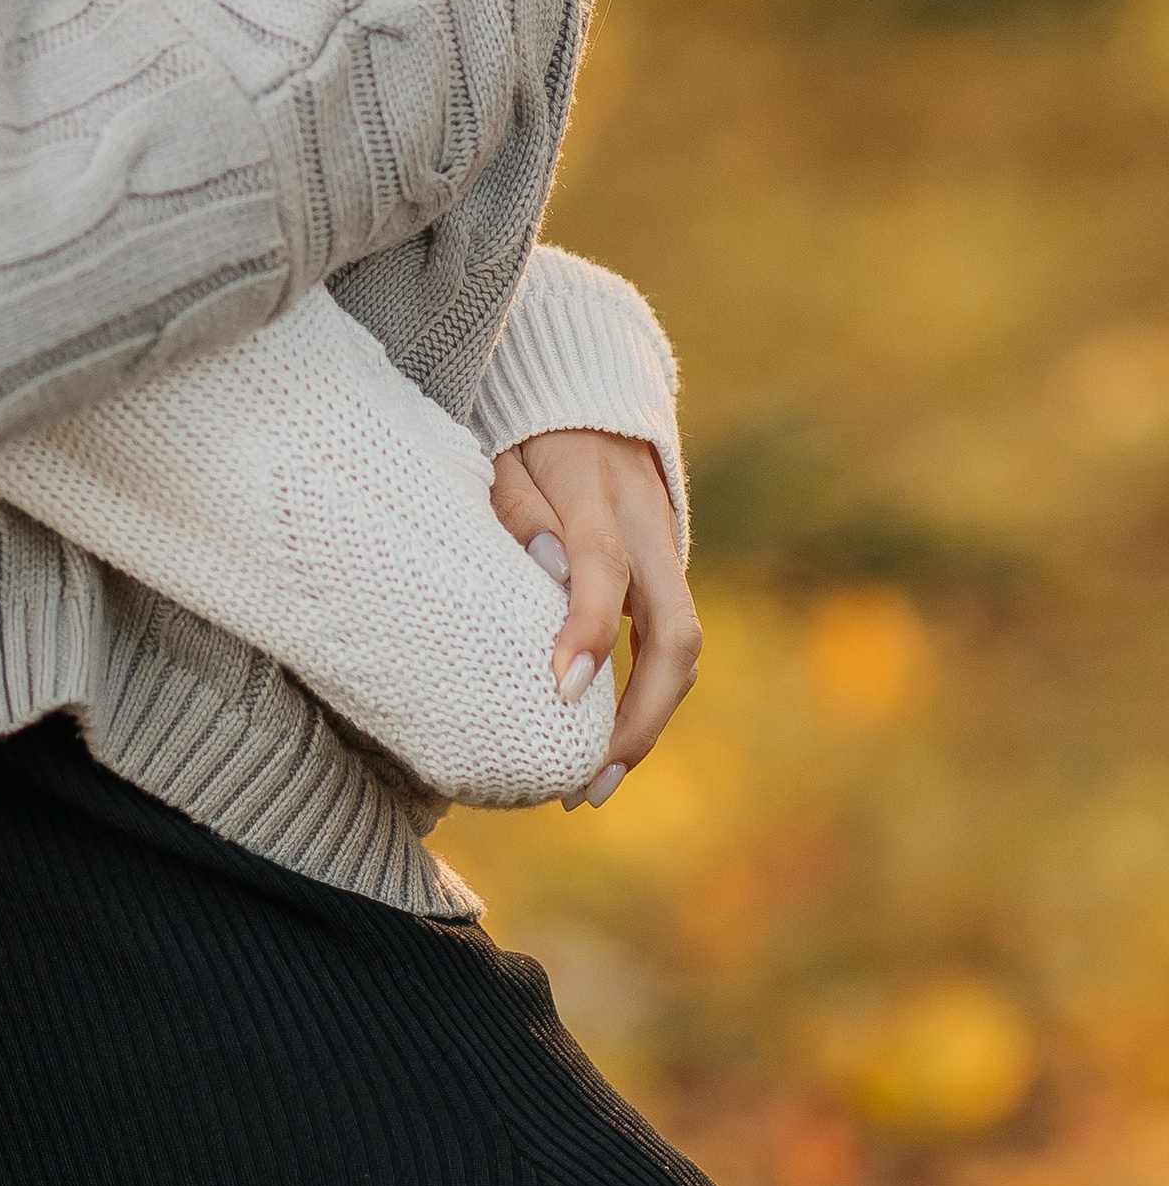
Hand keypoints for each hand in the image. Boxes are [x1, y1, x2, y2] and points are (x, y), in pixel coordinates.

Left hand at [490, 427, 700, 806]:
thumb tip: (547, 572)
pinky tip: (604, 749)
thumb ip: (518, 510)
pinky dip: (644, 701)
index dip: (589, 627)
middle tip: (586, 780)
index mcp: (599, 493)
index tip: (561, 687)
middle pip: (675, 632)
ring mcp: (666, 553)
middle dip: (640, 715)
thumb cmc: (521, 438)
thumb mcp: (501, 457)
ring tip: (590, 785)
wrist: (584, 400)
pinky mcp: (665, 575)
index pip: (603, 566)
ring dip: (646, 722)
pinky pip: (668, 646)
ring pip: (682, 650)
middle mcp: (649, 528)